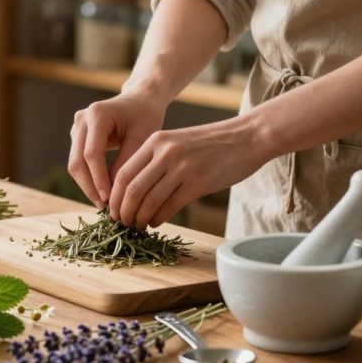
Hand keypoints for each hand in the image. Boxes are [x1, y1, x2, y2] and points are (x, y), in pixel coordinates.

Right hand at [68, 93, 166, 208]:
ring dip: (87, 185)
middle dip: (89, 186)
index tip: (108, 199)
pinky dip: (89, 178)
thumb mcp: (143, 138)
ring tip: (104, 203)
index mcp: (97, 114)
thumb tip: (115, 193)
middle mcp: (81, 119)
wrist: (140, 100)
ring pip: (75, 164)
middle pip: (77, 161)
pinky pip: (79, 162)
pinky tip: (102, 192)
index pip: (91, 153)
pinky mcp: (78, 137)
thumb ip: (127, 162)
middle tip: (104, 207)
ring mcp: (77, 128)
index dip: (98, 178)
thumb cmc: (145, 116)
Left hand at [109, 116, 268, 228]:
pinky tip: (156, 222)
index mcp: (156, 141)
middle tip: (121, 222)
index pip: (123, 173)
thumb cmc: (212, 144)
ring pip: (148, 200)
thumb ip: (156, 161)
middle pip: (131, 189)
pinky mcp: (198, 183)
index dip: (114, 196)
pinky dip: (158, 218)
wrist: (248, 136)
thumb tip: (134, 191)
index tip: (113, 209)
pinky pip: (169, 206)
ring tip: (137, 226)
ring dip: (139, 218)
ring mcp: (182, 168)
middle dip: (122, 210)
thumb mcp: (177, 143)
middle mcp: (165, 153)